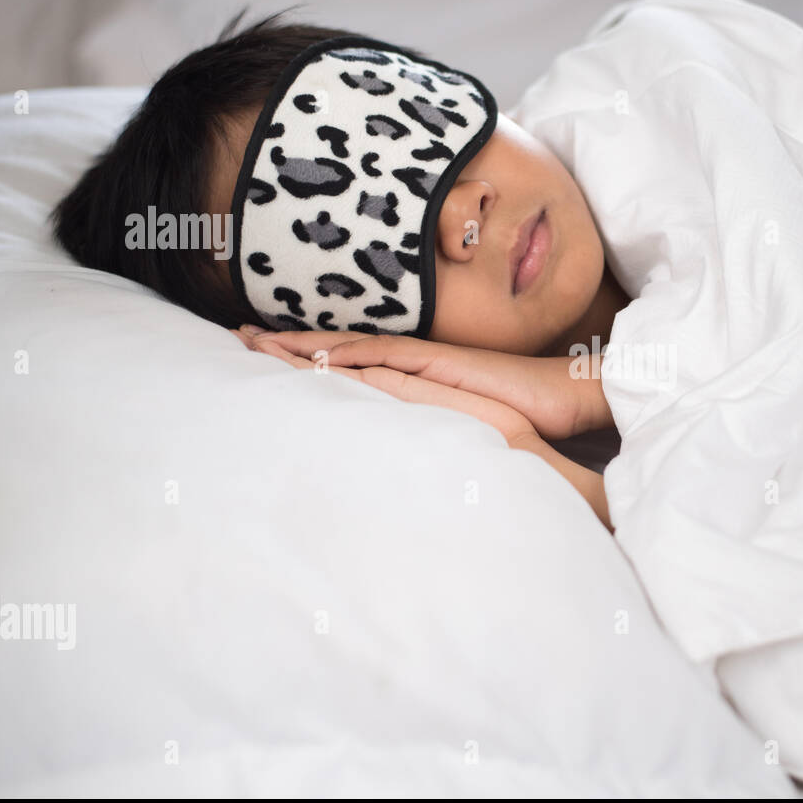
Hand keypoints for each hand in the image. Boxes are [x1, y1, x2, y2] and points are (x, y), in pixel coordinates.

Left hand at [232, 327, 536, 445]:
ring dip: (301, 343)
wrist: (564, 395)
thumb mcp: (463, 436)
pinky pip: (386, 354)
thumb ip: (430, 440)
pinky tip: (315, 352)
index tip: (265, 358)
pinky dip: (347, 352)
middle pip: (337, 350)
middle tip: (237, 336)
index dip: (305, 359)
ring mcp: (426, 361)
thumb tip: (405, 466)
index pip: (349, 366)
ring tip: (255, 339)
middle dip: (286, 343)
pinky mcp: (442, 363)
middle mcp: (413, 366)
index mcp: (415, 381)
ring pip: (350, 347)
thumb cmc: (525, 421)